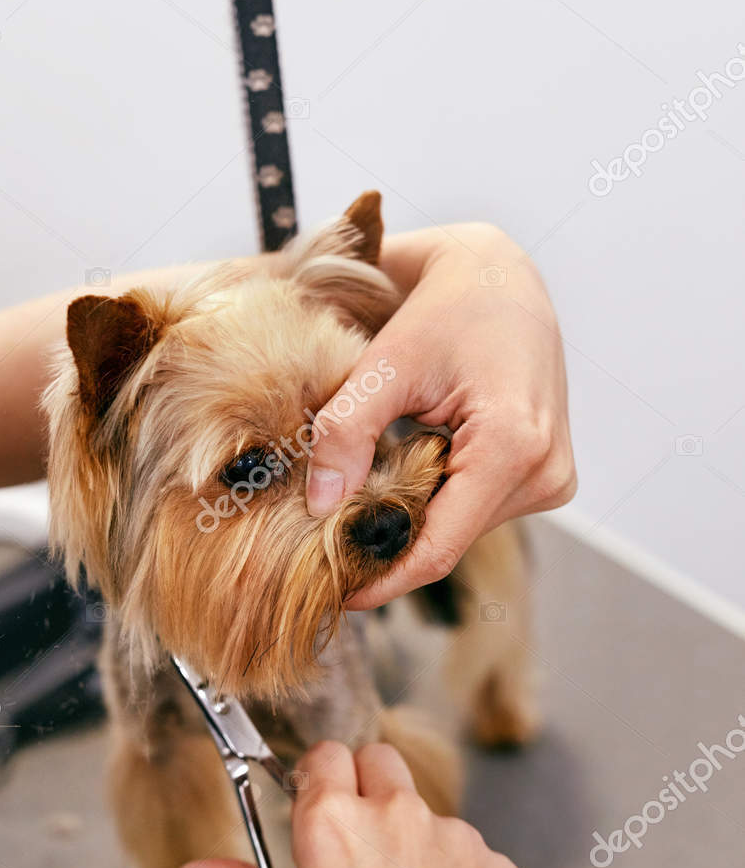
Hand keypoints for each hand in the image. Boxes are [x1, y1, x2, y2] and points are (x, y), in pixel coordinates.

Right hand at [171, 739, 524, 867]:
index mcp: (331, 824)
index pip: (325, 757)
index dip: (319, 781)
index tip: (319, 807)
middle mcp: (395, 816)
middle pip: (379, 761)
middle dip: (366, 788)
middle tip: (358, 846)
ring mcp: (455, 839)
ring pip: (428, 814)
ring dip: (413, 842)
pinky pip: (471, 856)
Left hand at [305, 223, 575, 605]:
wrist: (501, 273)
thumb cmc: (446, 304)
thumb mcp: (386, 363)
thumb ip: (346, 433)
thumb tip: (318, 507)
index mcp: (513, 447)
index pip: (438, 547)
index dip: (382, 578)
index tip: (333, 594)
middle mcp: (545, 472)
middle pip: (448, 541)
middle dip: (386, 545)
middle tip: (322, 544)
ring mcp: (550, 477)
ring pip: (459, 528)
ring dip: (408, 519)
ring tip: (356, 494)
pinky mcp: (542, 473)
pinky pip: (474, 508)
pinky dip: (432, 500)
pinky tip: (399, 473)